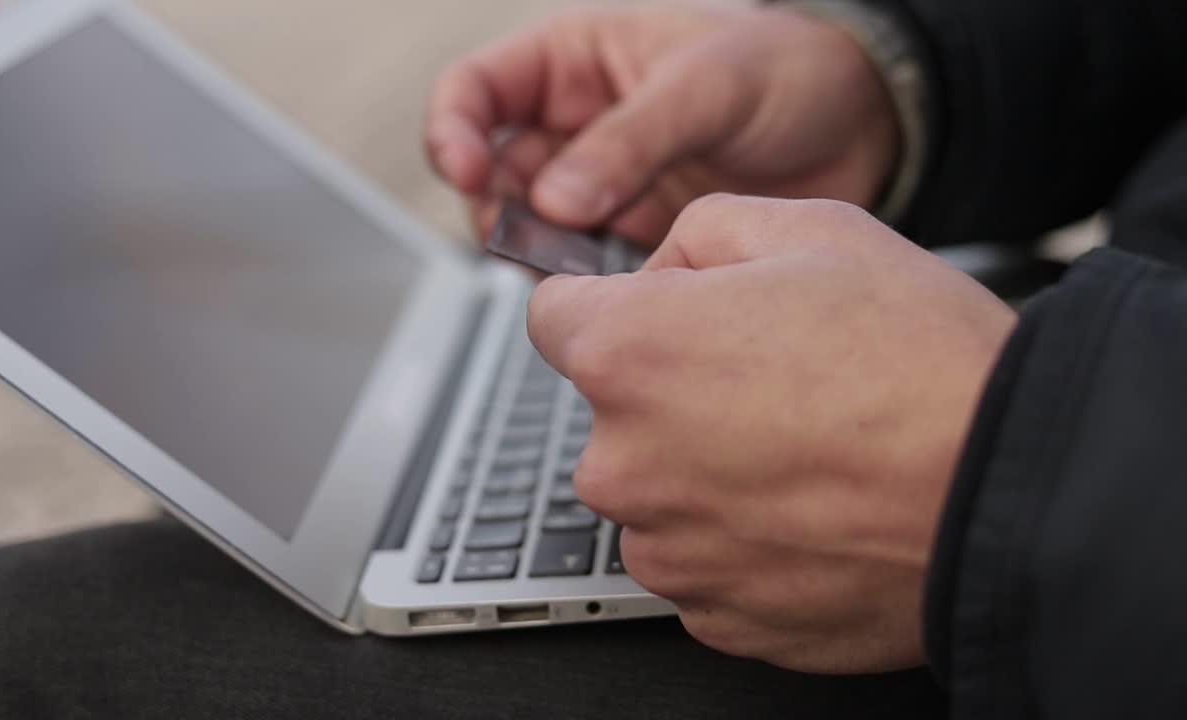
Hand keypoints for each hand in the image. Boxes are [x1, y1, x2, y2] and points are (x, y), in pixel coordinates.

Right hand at [426, 5, 900, 244]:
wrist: (866, 127)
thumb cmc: (791, 70)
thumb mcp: (707, 86)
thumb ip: (629, 141)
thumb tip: (555, 199)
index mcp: (575, 61)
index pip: (476, 92)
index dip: (454, 132)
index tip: (470, 173)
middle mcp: (576, 126)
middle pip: (493, 173)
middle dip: (501, 208)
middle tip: (538, 234)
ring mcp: (603, 185)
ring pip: (532, 228)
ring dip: (541, 252)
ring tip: (579, 265)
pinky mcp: (634, 236)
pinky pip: (584, 267)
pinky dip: (585, 283)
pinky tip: (614, 285)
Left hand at [527, 194, 1016, 672]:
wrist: (1010, 490)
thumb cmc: (921, 361)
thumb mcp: (812, 229)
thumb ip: (699, 231)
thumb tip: (659, 267)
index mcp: (627, 354)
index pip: (553, 316)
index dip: (609, 305)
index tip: (653, 315)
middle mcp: (623, 464)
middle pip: (613, 411)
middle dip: (669, 390)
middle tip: (772, 380)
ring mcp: (669, 551)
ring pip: (659, 491)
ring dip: (706, 469)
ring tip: (806, 448)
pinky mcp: (718, 616)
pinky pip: (706, 558)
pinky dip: (742, 535)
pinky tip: (813, 507)